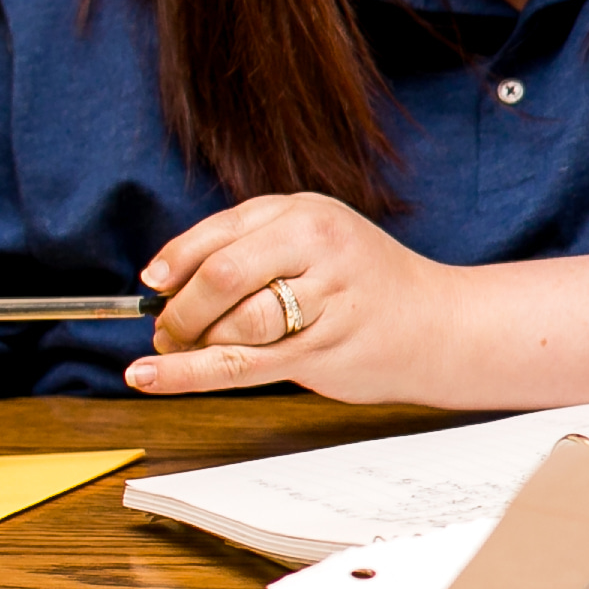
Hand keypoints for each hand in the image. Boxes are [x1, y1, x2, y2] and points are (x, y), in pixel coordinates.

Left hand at [131, 194, 452, 400]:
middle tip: (168, 327)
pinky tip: (148, 376)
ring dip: (197, 342)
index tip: (153, 285)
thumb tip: (168, 282)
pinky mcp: (319, 352)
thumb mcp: (317, 240)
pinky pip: (238, 365)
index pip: (219, 233)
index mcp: (308, 213)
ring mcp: (322, 302)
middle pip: (219, 276)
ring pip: (231, 324)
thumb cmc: (368, 284)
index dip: (174, 262)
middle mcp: (316, 249)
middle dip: (181, 308)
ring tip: (191, 348)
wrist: (440, 325)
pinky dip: (184, 374)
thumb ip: (254, 246)